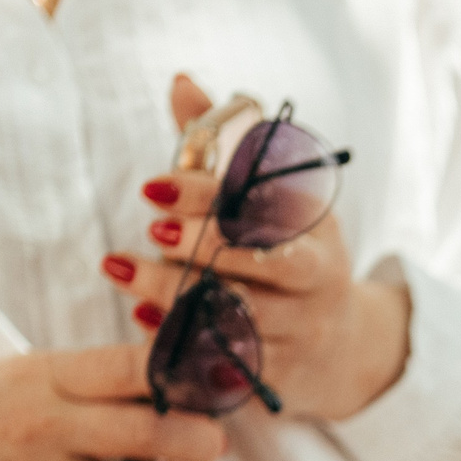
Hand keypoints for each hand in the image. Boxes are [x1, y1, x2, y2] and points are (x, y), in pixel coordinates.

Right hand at [0, 342, 227, 460]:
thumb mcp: (20, 379)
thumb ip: (87, 379)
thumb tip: (166, 380)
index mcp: (43, 379)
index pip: (130, 368)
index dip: (184, 377)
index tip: (211, 387)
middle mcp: (45, 429)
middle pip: (150, 432)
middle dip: (199, 439)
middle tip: (215, 444)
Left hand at [105, 75, 410, 423]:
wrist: (339, 347)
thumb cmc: (290, 254)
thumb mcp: (272, 200)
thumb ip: (222, 146)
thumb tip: (180, 82)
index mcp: (315, 229)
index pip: (262, 208)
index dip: (206, 196)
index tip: (153, 186)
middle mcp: (316, 283)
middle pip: (259, 265)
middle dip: (200, 248)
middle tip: (148, 233)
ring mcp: (298, 334)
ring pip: (236, 317)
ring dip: (175, 295)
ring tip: (121, 271)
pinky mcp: (277, 378)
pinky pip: (225, 365)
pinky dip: (181, 343)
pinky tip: (143, 323)